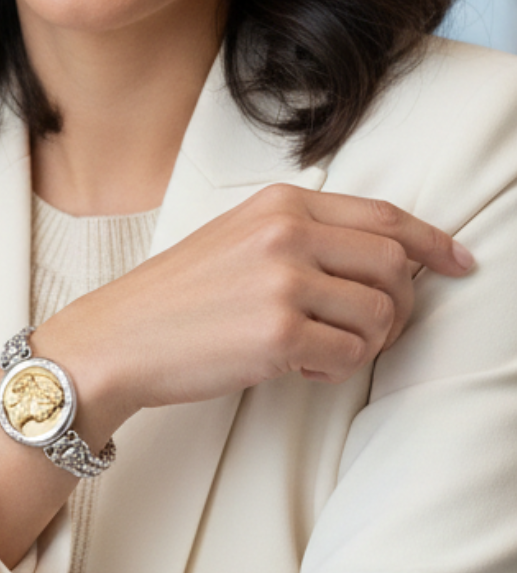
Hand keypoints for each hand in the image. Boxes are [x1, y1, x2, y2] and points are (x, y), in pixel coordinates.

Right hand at [43, 184, 474, 413]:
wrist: (115, 340)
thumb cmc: (170, 300)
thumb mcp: (233, 240)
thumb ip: (301, 237)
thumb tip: (377, 261)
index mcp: (279, 205)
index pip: (385, 216)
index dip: (432, 242)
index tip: (457, 262)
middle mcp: (288, 234)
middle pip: (395, 265)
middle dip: (398, 305)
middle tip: (370, 331)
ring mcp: (285, 282)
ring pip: (381, 313)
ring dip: (365, 342)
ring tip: (322, 352)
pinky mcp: (279, 334)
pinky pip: (351, 354)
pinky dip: (337, 367)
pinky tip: (301, 367)